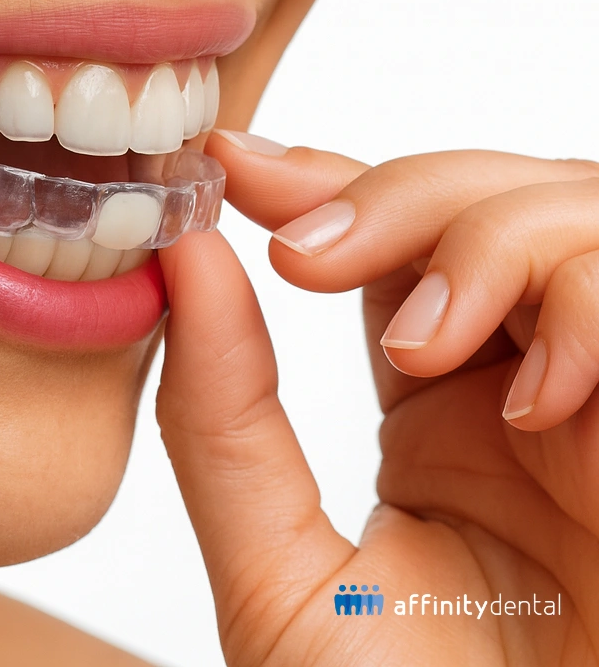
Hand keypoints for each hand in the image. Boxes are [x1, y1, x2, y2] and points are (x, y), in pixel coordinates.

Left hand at [157, 133, 598, 665]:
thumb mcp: (279, 573)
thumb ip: (222, 417)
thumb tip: (179, 262)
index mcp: (440, 400)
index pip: (387, 236)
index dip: (317, 181)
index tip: (228, 165)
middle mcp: (528, 377)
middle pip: (478, 195)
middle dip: (394, 193)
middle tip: (306, 250)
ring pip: (569, 210)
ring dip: (485, 241)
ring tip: (426, 346)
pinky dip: (588, 304)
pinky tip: (537, 397)